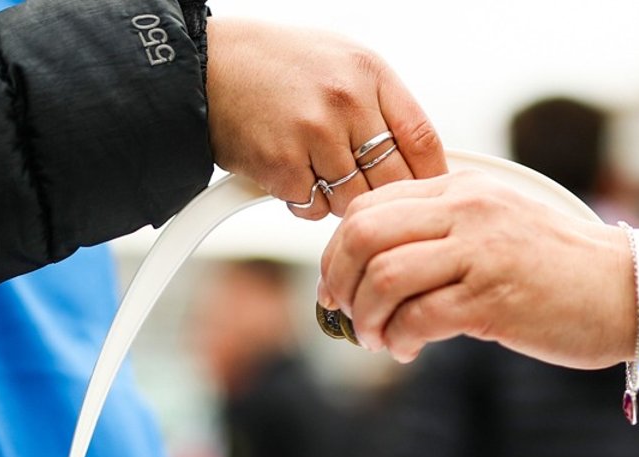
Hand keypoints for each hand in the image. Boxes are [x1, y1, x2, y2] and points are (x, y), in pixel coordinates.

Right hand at [205, 19, 444, 218]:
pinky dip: (305, 202)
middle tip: (367, 193)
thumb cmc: (278, 66)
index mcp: (369, 73)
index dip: (431, 178)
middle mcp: (346, 100)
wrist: (207, 65)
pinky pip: (313, 209)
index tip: (428, 197)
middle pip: (393, 180)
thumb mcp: (341, 64)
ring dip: (341, 199)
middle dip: (384, 197)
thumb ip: (381, 105)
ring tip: (317, 169)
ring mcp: (314, 134)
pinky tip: (289, 172)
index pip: (422, 140)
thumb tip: (420, 162)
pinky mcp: (282, 165)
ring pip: (353, 200)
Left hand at [319, 172, 638, 365]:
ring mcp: (479, 253)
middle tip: (344, 313)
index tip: (339, 283)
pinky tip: (408, 349)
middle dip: (339, 281)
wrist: (629, 289)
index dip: (339, 250)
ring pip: (383, 277)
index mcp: (462, 189)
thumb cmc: (563, 268)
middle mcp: (466, 211)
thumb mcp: (498, 226)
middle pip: (363, 234)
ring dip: (367, 318)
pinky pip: (418, 317)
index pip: (370, 204)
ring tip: (378, 339)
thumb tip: (380, 265)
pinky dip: (400, 339)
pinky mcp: (492, 298)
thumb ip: (445, 232)